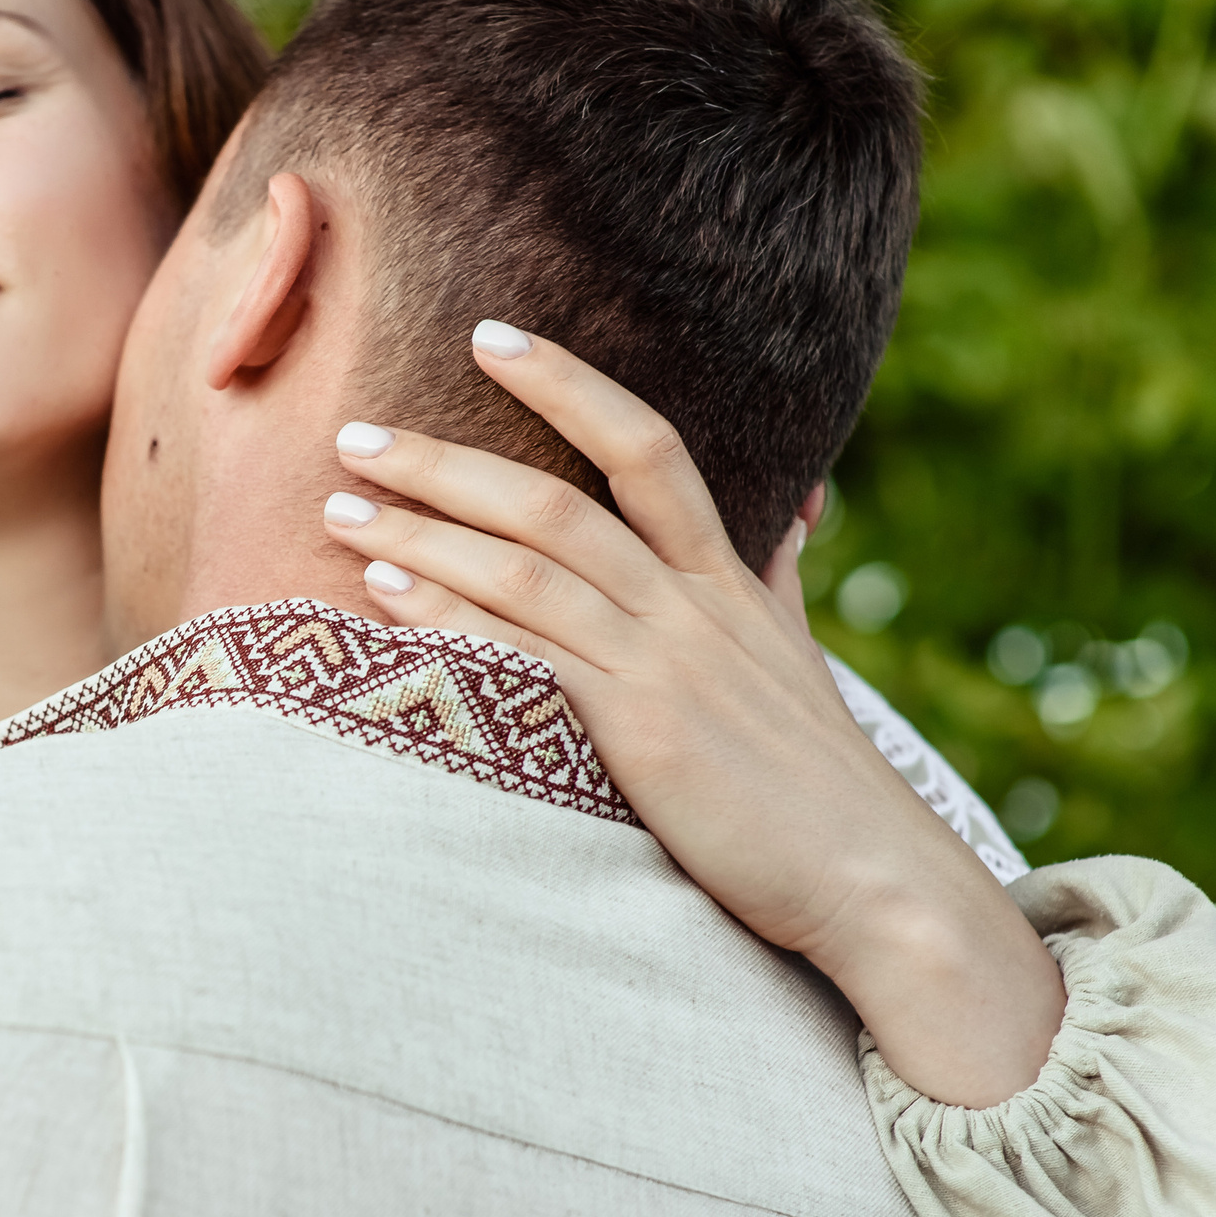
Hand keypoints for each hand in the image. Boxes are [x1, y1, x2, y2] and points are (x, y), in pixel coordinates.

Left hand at [320, 323, 1064, 1107]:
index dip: (567, 384)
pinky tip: (384, 593)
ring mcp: (662, 666)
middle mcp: (691, 607)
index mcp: (729, 580)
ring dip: (422, 531)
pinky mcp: (636, 732)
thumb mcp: (799, 657)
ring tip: (340, 507)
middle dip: (446, 460)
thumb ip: (774, 579)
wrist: (875, 881)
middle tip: (355, 433)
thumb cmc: (821, 783)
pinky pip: (523, 652)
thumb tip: (790, 512)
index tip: (489, 335)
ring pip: (525, 567)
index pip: (646, 447)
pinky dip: (447, 614)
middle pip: (554, 501)